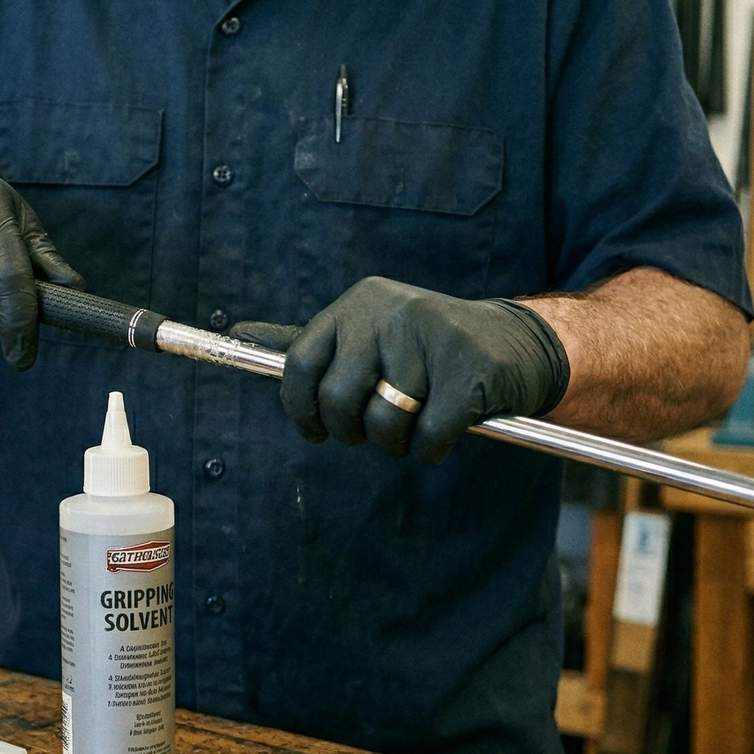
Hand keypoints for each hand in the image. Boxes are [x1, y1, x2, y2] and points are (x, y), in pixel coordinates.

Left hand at [231, 278, 569, 462]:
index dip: (302, 408)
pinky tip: (448, 429)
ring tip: (415, 425)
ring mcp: (430, 336)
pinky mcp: (468, 369)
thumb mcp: (370, 334)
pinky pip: (428, 437)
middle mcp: (388, 312)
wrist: (515, 344)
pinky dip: (433, 450)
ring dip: (397, 443)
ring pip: (385, 422)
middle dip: (353, 432)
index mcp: (357, 304)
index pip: (301, 362)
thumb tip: (238, 334)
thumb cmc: (428, 351)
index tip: (316, 430)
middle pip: (340, 399)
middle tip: (376, 432)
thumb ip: (317, 345)